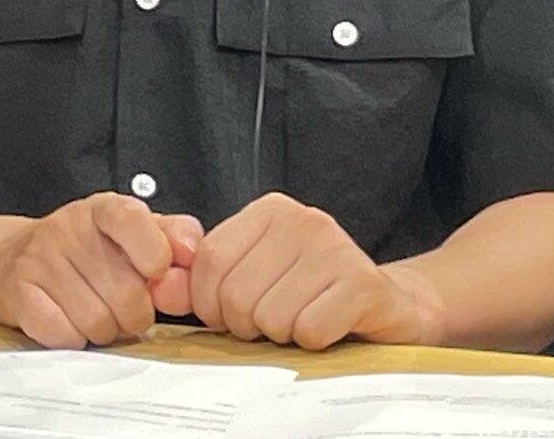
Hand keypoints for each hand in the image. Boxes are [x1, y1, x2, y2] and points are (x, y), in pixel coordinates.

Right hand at [0, 195, 201, 348]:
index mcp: (103, 208)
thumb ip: (171, 237)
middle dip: (135, 314)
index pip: (132, 220)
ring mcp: (41, 260)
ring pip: (99, 323)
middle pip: (127, 294)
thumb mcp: (131, 231)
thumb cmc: (85, 250)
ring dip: (106, 331)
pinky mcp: (19, 294)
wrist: (12, 259)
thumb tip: (193, 256)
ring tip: (96, 312)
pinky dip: (74, 339)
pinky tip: (69, 321)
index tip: (156, 272)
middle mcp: (69, 227)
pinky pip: (65, 336)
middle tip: (123, 306)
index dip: (155, 255)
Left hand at [189, 193, 444, 351]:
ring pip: (271, 317)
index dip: (211, 304)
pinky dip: (314, 342)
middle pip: (236, 295)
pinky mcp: (363, 284)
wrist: (392, 304)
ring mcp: (335, 247)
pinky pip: (309, 331)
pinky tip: (330, 327)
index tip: (232, 314)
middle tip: (276, 320)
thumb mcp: (256, 276)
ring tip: (305, 319)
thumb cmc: (315, 292)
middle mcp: (303, 219)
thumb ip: (204, 282)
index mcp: (270, 211)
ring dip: (284, 335)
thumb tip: (162, 287)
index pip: (209, 261)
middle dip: (249, 325)